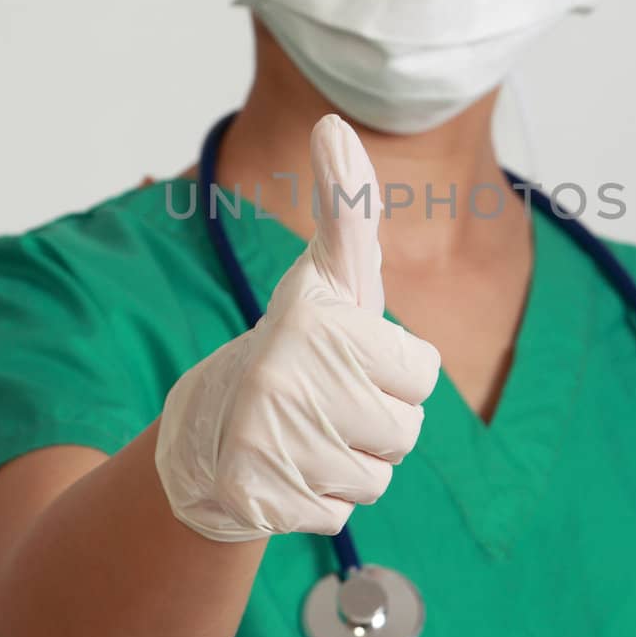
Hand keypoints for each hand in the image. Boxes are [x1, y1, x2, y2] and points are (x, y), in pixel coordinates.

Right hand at [155, 113, 441, 540]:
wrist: (211, 427)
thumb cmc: (296, 346)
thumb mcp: (329, 277)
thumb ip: (348, 207)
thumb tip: (333, 121)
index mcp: (316, 319)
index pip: (424, 374)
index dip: (396, 371)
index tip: (349, 357)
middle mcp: (285, 376)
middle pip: (406, 432)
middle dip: (378, 423)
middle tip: (328, 403)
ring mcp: (267, 439)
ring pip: (377, 479)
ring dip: (352, 465)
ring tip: (308, 435)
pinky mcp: (255, 497)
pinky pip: (339, 515)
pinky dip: (320, 502)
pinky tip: (288, 472)